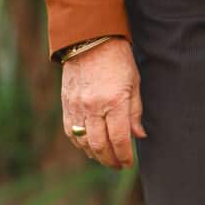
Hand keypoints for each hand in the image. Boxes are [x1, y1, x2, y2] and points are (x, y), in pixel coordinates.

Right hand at [62, 37, 147, 168]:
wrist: (90, 39)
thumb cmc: (117, 58)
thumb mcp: (134, 82)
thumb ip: (135, 111)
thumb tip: (138, 135)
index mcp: (115, 101)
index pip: (120, 139)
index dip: (125, 155)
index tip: (129, 163)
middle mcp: (94, 107)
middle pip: (101, 146)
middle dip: (111, 160)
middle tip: (118, 165)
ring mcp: (77, 106)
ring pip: (84, 142)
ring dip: (95, 155)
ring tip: (105, 157)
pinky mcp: (66, 103)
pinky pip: (71, 132)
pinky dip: (79, 143)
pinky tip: (88, 146)